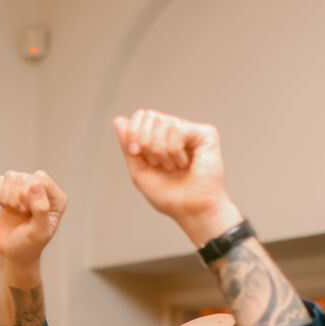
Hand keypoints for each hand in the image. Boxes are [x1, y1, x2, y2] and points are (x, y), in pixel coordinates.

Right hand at [0, 169, 66, 264]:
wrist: (13, 252)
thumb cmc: (30, 244)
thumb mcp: (39, 231)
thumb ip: (41, 209)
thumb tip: (35, 184)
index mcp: (56, 198)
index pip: (40, 179)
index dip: (29, 193)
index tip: (28, 211)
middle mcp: (43, 190)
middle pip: (24, 176)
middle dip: (17, 197)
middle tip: (21, 213)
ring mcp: (26, 188)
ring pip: (11, 176)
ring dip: (7, 196)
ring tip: (14, 210)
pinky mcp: (10, 189)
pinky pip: (0, 180)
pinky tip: (6, 207)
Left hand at [113, 109, 241, 246]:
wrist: (189, 209)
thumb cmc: (169, 195)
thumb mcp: (139, 170)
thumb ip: (127, 145)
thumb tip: (118, 120)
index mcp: (159, 137)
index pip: (140, 116)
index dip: (133, 132)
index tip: (136, 153)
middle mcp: (175, 130)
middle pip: (149, 115)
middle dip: (147, 143)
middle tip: (158, 164)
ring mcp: (190, 131)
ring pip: (163, 123)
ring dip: (162, 152)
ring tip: (173, 167)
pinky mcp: (206, 134)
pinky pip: (178, 129)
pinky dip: (175, 151)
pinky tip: (185, 163)